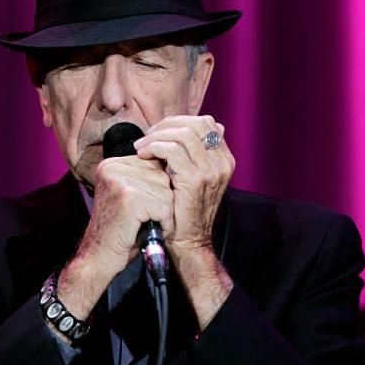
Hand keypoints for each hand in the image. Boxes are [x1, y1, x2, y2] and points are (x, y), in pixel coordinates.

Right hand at [58, 155, 173, 318]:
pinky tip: (148, 231)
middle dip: (161, 201)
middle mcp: (113, 168)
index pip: (153, 164)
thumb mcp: (128, 195)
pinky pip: (165, 208)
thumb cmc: (118, 231)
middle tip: (143, 219)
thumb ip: (142, 178)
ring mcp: (121, 182)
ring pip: (166, 193)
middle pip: (162, 177)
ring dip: (163, 214)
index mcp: (111, 164)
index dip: (156, 190)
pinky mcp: (130, 199)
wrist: (98, 258)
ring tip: (144, 225)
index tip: (140, 208)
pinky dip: (163, 224)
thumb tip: (172, 166)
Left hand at [134, 115, 233, 253]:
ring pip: (182, 134)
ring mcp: (211, 170)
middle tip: (146, 137)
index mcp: (224, 159)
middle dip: (166, 125)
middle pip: (195, 123)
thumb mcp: (193, 179)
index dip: (178, 122)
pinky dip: (154, 148)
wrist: (189, 242)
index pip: (205, 123)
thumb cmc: (184, 211)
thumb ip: (192, 156)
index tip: (158, 133)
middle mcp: (222, 162)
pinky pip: (172, 150)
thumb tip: (183, 130)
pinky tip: (143, 156)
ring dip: (156, 137)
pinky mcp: (195, 179)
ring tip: (140, 147)